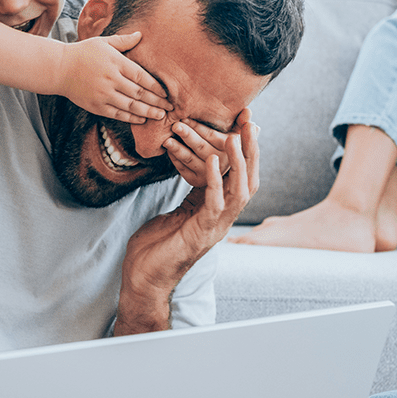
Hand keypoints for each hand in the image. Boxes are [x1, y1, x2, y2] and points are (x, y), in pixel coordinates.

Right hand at [59, 33, 171, 123]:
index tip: (167, 93)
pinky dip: (132, 118)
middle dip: (157, 102)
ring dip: (148, 112)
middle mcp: (111, 79)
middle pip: (140, 94)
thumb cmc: (83, 53)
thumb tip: (141, 34)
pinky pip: (118, 114)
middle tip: (170, 107)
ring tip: (161, 115)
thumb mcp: (103, 42)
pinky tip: (142, 119)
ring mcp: (103, 94)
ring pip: (131, 106)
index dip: (157, 87)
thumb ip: (124, 41)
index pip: (142, 77)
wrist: (59, 68)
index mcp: (116, 63)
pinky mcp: (96, 106)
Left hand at [115, 109, 257, 334]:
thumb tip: (201, 168)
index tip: (245, 120)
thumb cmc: (158, 246)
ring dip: (239, 162)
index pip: (241, 174)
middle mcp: (223, 218)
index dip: (246, 148)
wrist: (145, 279)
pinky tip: (210, 160)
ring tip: (235, 136)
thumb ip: (195, 192)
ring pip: (240, 191)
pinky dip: (213, 180)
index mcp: (219, 210)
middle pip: (249, 179)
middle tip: (249, 118)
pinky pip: (213, 204)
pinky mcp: (200, 233)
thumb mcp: (180, 210)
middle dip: (251, 148)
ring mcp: (215, 227)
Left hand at [164, 119, 237, 186]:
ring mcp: (207, 174)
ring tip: (167, 140)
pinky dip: (174, 159)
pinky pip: (182, 169)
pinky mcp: (195, 181)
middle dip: (188, 135)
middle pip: (201, 147)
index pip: (212, 136)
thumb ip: (242, 123)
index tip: (186, 117)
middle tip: (176, 125)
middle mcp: (221, 163)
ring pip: (190, 159)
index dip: (199, 127)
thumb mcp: (238, 136)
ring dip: (178, 149)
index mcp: (231, 150)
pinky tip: (168, 150)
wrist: (222, 177)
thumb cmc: (229, 148)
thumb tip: (248, 110)